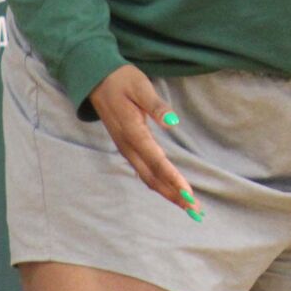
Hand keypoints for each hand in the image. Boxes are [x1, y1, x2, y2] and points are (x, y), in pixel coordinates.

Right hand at [88, 64, 203, 219]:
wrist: (95, 79)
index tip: (188, 194)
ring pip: (147, 177)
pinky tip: (169, 189)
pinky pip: (144, 171)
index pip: (156, 161)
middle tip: (195, 210)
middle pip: (152, 177)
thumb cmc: (121, 80)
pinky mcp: (127, 147)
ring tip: (187, 205)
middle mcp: (128, 145)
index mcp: (133, 131)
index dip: (173, 179)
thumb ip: (156, 106)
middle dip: (173, 195)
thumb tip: (173, 122)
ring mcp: (126, 148)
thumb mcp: (140, 86)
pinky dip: (158, 183)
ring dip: (167, 192)